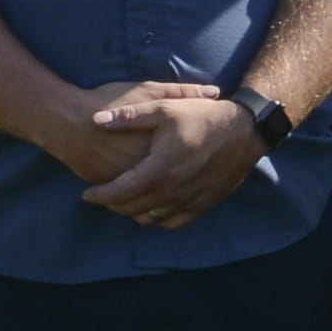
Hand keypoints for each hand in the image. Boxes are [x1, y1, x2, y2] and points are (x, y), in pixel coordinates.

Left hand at [77, 83, 270, 226]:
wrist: (244, 131)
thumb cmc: (202, 116)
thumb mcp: (165, 108)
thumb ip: (129, 116)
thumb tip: (96, 120)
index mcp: (160, 168)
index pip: (120, 191)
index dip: (99, 196)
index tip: (86, 194)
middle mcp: (174, 190)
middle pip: (132, 208)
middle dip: (113, 204)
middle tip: (103, 196)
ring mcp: (190, 200)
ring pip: (151, 219)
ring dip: (134, 213)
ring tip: (125, 200)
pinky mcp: (204, 205)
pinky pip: (174, 222)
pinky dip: (158, 219)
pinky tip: (152, 207)